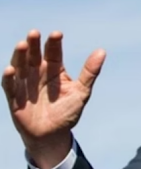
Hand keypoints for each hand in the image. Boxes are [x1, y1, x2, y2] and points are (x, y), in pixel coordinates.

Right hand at [2, 30, 105, 168]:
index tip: (57, 34)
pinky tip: (11, 69)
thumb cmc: (68, 112)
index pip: (53, 53)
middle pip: (34, 55)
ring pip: (20, 66)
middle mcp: (38, 73)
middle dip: (34, 44)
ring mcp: (25, 85)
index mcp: (54, 70)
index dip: (54, 43)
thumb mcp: (82, 92)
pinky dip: (9, 78)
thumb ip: (90, 72)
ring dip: (19, 56)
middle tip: (34, 33)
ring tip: (22, 44)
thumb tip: (102, 51)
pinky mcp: (15, 98)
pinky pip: (10, 86)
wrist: (53, 135)